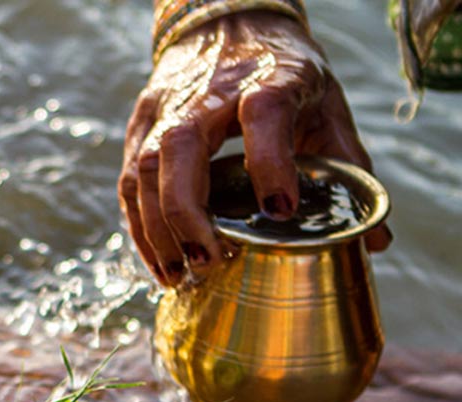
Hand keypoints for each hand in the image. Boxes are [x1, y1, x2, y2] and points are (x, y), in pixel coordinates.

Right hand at [120, 11, 392, 286]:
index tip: (279, 211)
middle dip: (187, 213)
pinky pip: (128, 181)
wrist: (228, 24)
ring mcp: (166, 107)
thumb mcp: (326, 106)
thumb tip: (375, 241)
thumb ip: (348, 168)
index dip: (270, 162)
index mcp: (268, 78)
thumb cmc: (284, 72)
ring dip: (157, 229)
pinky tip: (160, 260)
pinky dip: (139, 227)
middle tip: (208, 261)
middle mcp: (206, 93)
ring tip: (179, 274)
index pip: (262, 113)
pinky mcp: (141, 123)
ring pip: (143, 170)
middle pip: (180, 147)